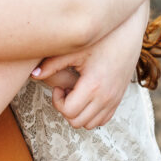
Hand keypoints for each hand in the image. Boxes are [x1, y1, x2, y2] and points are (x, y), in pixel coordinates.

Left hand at [31, 2, 148, 128]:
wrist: (127, 36)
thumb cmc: (99, 40)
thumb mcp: (74, 50)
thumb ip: (52, 64)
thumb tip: (33, 74)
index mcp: (93, 86)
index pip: (69, 112)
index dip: (58, 102)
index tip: (59, 87)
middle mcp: (106, 97)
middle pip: (77, 122)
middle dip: (66, 109)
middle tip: (66, 90)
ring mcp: (114, 100)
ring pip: (90, 124)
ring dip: (79, 113)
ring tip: (76, 93)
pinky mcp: (118, 99)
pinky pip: (102, 119)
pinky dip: (91, 114)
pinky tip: (86, 95)